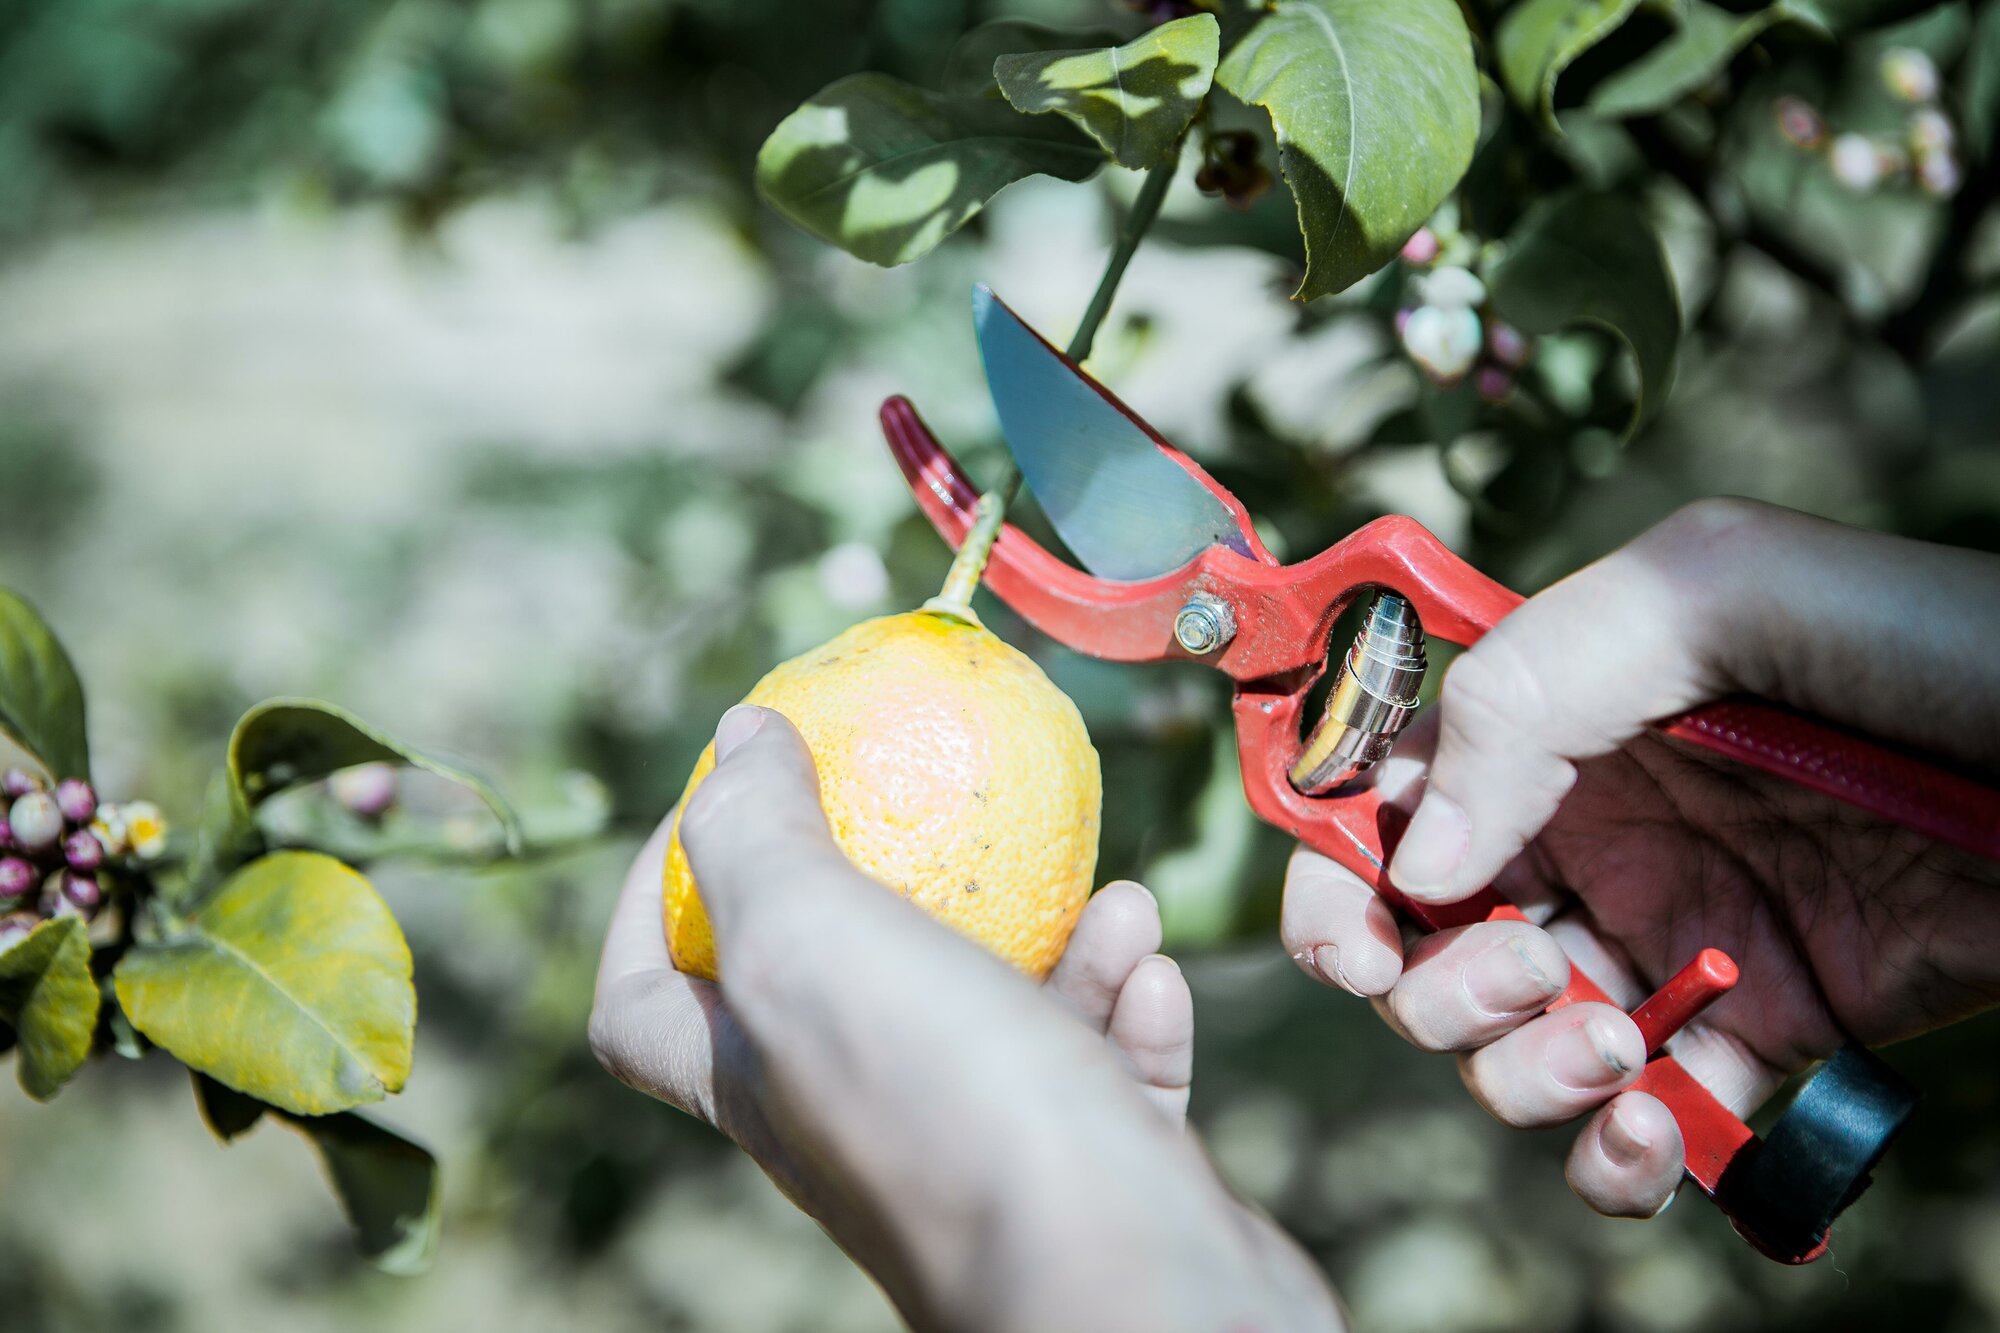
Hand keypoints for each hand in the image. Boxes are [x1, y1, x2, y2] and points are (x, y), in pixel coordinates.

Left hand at [592, 705, 1341, 1332]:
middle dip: (893, 886)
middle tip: (945, 814)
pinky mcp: (1090, 1175)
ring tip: (1106, 897)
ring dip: (1054, 943)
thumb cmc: (953, 1108)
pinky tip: (1152, 965)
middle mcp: (855, 1127)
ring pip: (1000, 1018)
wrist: (1133, 1289)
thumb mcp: (812, 943)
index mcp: (759, 1085)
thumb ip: (755, 837)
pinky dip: (1125, 1009)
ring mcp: (976, 1156)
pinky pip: (1103, 1072)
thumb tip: (736, 738)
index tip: (727, 799)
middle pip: (841, 991)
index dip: (647, 897)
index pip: (643, 1005)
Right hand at [1284, 499, 1999, 1217]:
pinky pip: (1640, 1128)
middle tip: (1527, 961)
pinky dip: (1616, 1159)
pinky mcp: (1759, 1035)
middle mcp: (1593, 835)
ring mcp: (1670, 940)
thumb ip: (1534, 689)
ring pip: (1508, 1045)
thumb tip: (1426, 855)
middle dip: (1425, 977)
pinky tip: (1657, 1127)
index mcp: (1558, 722)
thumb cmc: (1925, 643)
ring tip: (1614, 1039)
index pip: (1386, 796)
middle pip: (1421, 940)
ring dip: (1516, 1068)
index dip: (1334, 866)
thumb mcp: (1714, 592)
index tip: (1349, 923)